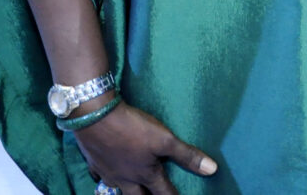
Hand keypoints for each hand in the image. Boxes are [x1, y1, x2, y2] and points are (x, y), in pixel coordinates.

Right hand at [74, 101, 216, 194]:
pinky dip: (105, 180)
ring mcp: (108, 173)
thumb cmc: (134, 129)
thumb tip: (212, 170)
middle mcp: (126, 179)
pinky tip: (105, 177)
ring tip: (133, 192)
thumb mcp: (165, 140)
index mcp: (146, 175)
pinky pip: (100, 177)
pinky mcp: (95, 163)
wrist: (96, 118)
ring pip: (118, 191)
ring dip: (127, 193)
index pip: (164, 193)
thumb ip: (186, 155)